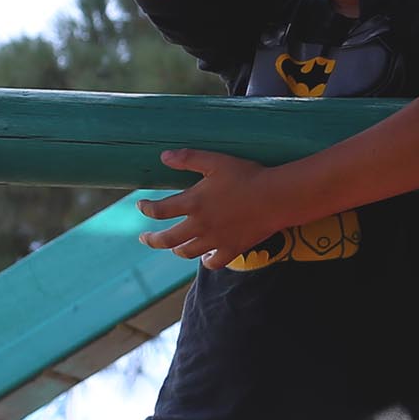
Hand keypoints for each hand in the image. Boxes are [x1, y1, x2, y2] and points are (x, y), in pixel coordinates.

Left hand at [139, 150, 291, 269]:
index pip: (159, 211)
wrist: (276, 198)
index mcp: (193, 203)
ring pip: (186, 252)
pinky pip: (213, 263)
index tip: (142, 206)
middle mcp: (200, 225)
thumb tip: (163, 156)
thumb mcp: (216, 161)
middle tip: (144, 237)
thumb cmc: (247, 176)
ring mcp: (216, 240)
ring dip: (176, 249)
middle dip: (151, 239)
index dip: (146, 209)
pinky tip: (205, 256)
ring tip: (174, 246)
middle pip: (166, 240)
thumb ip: (188, 158)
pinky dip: (206, 261)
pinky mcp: (233, 249)